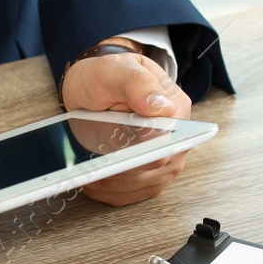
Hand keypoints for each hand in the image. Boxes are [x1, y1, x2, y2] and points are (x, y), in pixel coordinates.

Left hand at [60, 40, 192, 206]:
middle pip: (156, 167)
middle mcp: (176, 137)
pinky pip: (135, 193)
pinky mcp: (148, 174)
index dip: (145, 152)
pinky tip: (91, 184)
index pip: (169, 140)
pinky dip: (112, 192)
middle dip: (124, 171)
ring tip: (87, 177)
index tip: (116, 157)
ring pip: (145, 185)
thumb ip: (138, 84)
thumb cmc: (106, 76)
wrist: (92, 86)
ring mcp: (164, 159)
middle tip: (92, 169)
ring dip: (114, 185)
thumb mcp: (116, 70)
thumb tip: (162, 108)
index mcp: (175, 108)